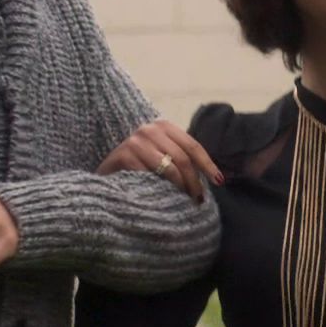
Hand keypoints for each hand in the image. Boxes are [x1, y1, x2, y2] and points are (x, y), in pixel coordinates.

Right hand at [97, 119, 222, 202]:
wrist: (106, 170)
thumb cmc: (139, 164)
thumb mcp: (162, 154)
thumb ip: (181, 157)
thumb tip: (214, 177)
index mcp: (164, 126)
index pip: (193, 146)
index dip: (207, 165)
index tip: (219, 181)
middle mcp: (150, 130)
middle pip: (182, 158)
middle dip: (194, 181)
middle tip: (198, 200)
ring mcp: (135, 141)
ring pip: (169, 169)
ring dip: (180, 188)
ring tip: (184, 201)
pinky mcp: (123, 155)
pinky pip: (149, 176)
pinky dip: (159, 189)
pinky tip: (163, 198)